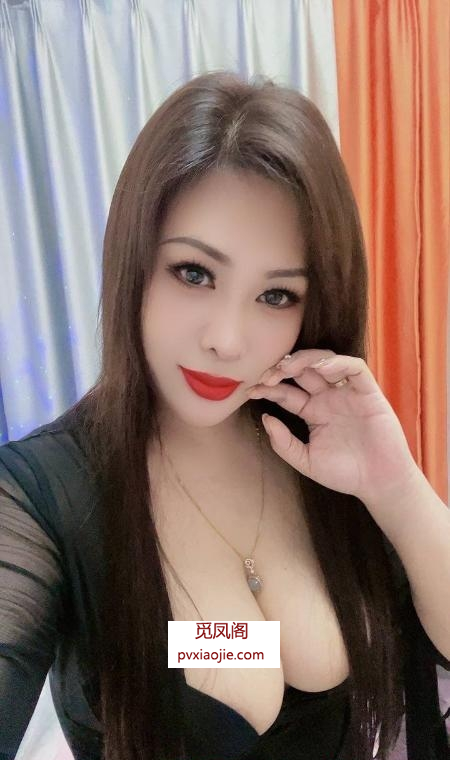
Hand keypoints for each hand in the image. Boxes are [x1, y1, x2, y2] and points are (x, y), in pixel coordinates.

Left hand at [246, 350, 418, 503]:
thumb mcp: (306, 461)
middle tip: (267, 376)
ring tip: (288, 368)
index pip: (286, 393)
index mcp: (312, 412)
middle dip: (282, 369)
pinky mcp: (368, 392)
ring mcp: (347, 393)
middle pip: (302, 371)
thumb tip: (264, 418)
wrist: (379, 483)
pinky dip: (338, 363)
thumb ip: (283, 443)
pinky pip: (354, 368)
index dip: (269, 389)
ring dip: (305, 360)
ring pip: (325, 361)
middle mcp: (328, 398)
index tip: (251, 391)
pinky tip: (322, 368)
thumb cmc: (345, 473)